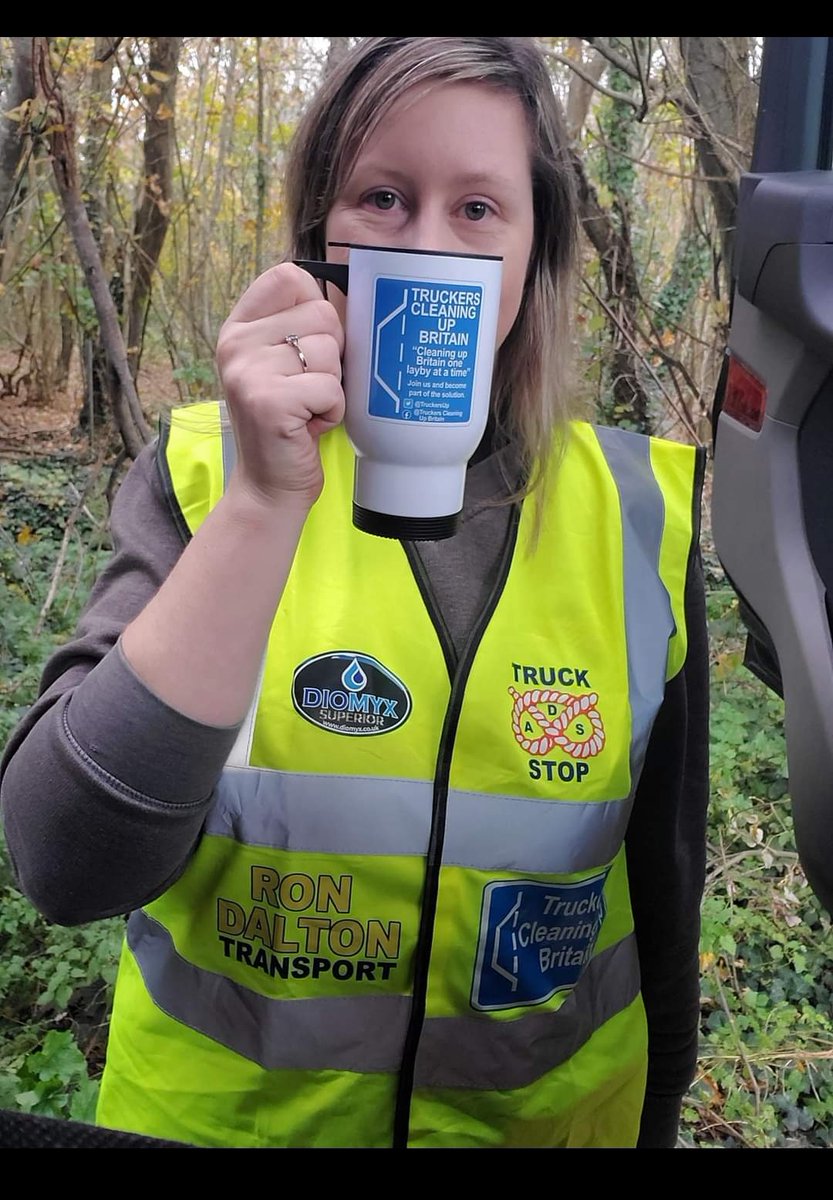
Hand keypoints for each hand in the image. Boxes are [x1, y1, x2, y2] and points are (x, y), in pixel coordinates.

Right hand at [215, 262, 344, 510]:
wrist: (270, 486)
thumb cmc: (290, 422)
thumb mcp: (284, 365)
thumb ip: (301, 326)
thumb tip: (350, 290)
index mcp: (239, 327)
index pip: (289, 276)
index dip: (316, 304)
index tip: (310, 341)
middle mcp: (236, 343)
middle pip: (322, 314)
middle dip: (332, 356)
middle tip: (310, 387)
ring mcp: (248, 371)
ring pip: (330, 352)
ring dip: (333, 386)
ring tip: (308, 408)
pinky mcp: (268, 401)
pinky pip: (331, 387)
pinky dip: (333, 411)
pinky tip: (310, 424)